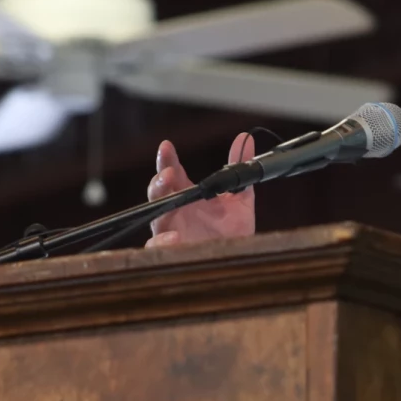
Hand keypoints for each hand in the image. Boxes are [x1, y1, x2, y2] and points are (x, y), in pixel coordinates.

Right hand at [145, 133, 256, 247]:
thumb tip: (246, 139)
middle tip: (170, 171)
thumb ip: (239, 170)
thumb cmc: (232, 231)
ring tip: (169, 191)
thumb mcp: (240, 198)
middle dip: (160, 180)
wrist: (238, 260)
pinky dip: (162, 242)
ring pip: (154, 215)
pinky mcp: (172, 253)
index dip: (167, 159)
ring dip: (158, 202)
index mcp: (188, 196)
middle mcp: (176, 212)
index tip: (167, 146)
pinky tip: (174, 237)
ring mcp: (170, 232)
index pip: (173, 173)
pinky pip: (157, 247)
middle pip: (157, 192)